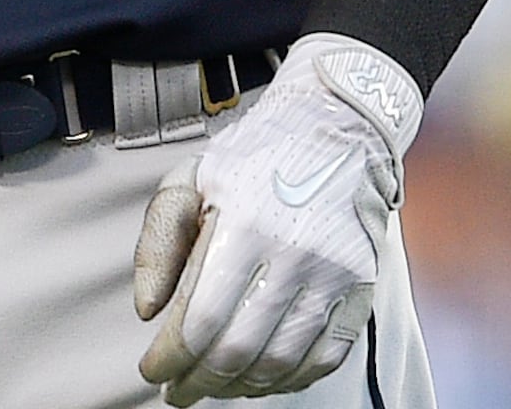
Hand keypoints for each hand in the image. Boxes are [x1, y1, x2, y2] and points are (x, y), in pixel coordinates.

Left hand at [132, 35, 423, 403]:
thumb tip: (148, 312)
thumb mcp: (189, 180)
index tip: (151, 371)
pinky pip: (325, 356)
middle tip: (176, 391)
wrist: (337, 129)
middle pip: (239, 348)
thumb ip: (157, 243)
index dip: (171, 357)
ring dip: (240, 387)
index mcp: (244, 225)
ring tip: (213, 387)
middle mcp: (294, 254)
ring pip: (282, 360)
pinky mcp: (362, 288)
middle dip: (199, 381)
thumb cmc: (252, 157)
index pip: (201, 318)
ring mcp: (334, 276)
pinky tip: (261, 380)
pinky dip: (289, 379)